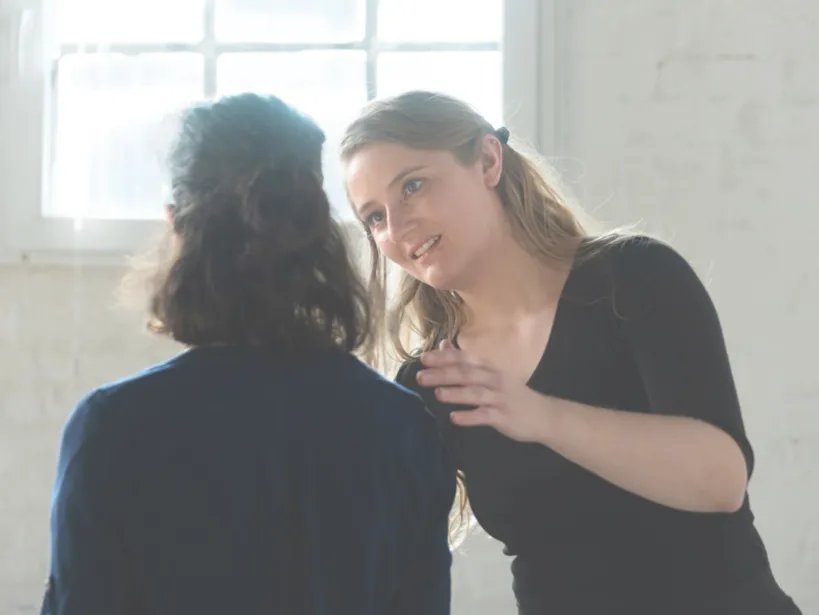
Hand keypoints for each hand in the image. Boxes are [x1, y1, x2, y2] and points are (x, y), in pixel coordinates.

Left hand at [416, 341, 553, 443]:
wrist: (544, 415)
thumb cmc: (512, 394)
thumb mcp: (491, 374)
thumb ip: (466, 362)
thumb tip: (443, 346)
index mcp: (490, 368)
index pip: (464, 359)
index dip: (444, 358)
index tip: (423, 358)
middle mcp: (494, 379)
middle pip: (467, 374)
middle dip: (443, 374)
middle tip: (421, 376)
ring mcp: (500, 398)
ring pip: (476, 393)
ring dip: (456, 393)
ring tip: (437, 394)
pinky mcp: (504, 416)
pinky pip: (485, 415)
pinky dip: (470, 416)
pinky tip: (455, 418)